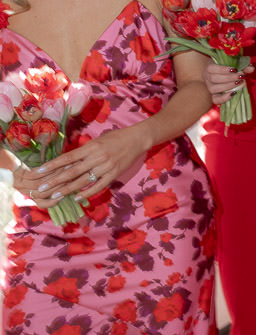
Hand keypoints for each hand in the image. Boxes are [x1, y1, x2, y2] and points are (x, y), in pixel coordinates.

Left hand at [17, 127, 150, 202]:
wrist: (138, 139)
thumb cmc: (115, 137)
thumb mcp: (97, 140)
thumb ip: (83, 151)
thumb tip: (66, 162)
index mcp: (91, 147)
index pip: (67, 158)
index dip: (52, 165)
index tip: (39, 172)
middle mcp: (97, 157)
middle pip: (72, 172)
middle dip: (55, 181)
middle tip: (41, 188)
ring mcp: (106, 167)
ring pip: (83, 181)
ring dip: (67, 189)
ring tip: (54, 195)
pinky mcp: (114, 174)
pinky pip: (98, 186)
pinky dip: (87, 192)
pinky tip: (77, 197)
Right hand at [204, 62, 252, 105]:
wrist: (222, 75)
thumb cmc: (228, 68)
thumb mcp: (235, 64)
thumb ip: (243, 66)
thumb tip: (251, 68)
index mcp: (209, 68)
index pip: (212, 68)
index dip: (222, 69)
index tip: (235, 69)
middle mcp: (207, 78)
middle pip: (214, 78)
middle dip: (228, 78)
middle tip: (240, 76)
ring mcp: (209, 88)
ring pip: (214, 88)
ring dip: (227, 86)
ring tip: (238, 83)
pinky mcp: (213, 96)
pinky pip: (216, 100)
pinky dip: (224, 98)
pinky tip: (234, 93)